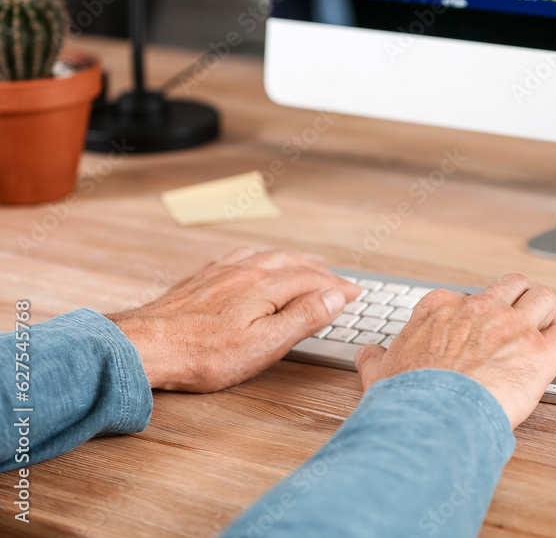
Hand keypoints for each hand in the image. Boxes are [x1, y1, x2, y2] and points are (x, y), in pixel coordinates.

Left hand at [107, 248, 360, 391]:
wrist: (145, 346)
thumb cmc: (202, 354)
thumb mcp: (265, 345)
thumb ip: (302, 317)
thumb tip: (334, 296)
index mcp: (266, 285)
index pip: (313, 280)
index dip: (337, 286)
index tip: (354, 293)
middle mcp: (245, 270)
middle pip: (293, 262)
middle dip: (320, 270)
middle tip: (337, 281)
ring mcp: (221, 271)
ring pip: (267, 256)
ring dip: (293, 260)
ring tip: (305, 266)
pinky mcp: (202, 279)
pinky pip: (241, 257)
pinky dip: (261, 258)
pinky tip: (255, 263)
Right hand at [354, 274, 555, 427]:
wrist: (428, 417)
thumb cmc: (407, 399)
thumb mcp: (380, 373)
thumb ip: (377, 360)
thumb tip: (369, 355)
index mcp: (441, 309)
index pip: (468, 296)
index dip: (482, 314)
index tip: (486, 334)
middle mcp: (479, 309)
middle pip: (514, 286)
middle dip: (524, 303)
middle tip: (528, 327)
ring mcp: (511, 326)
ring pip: (546, 298)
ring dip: (554, 316)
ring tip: (555, 340)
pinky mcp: (539, 350)